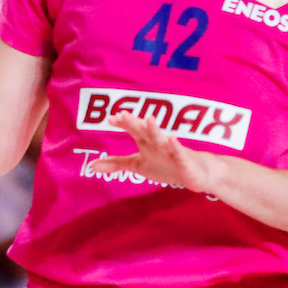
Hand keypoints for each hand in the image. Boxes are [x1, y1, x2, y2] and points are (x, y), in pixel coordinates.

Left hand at [90, 112, 221, 192]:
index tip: (111, 118)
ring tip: (148, 119)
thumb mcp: (138, 165)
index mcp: (147, 142)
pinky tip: (172, 139)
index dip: (124, 123)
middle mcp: (158, 143)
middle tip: (124, 114)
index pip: (134, 129)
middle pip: (145, 131)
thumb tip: (91, 166)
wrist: (196, 173)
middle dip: (135, 123)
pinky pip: (180, 153)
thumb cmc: (165, 164)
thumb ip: (116, 164)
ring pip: (162, 139)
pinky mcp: (185, 162)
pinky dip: (176, 147)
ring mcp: (172, 151)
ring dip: (155, 129)